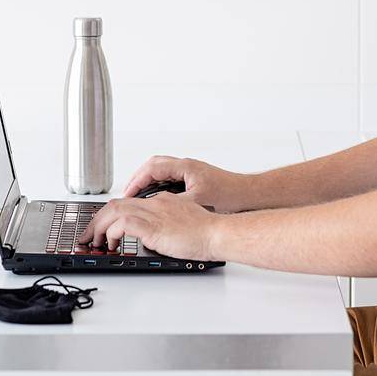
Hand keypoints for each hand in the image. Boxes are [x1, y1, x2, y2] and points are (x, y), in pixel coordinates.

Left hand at [79, 193, 222, 262]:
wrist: (217, 233)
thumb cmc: (207, 232)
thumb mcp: (183, 224)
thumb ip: (167, 225)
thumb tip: (156, 236)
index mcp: (161, 202)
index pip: (128, 202)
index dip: (110, 215)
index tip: (102, 227)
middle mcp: (155, 204)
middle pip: (115, 204)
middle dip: (96, 220)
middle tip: (88, 236)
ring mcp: (153, 213)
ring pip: (114, 211)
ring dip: (99, 227)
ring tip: (94, 242)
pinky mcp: (154, 227)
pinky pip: (123, 224)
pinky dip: (112, 233)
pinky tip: (110, 243)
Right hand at [120, 154, 254, 213]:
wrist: (249, 195)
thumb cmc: (229, 195)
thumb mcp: (198, 201)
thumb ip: (175, 203)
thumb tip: (156, 209)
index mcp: (185, 167)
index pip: (152, 168)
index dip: (136, 180)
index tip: (127, 193)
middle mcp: (187, 166)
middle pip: (154, 166)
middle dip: (138, 178)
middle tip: (128, 193)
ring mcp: (191, 172)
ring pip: (162, 171)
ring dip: (148, 181)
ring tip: (138, 196)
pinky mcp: (195, 180)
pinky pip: (170, 178)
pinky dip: (159, 185)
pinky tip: (158, 198)